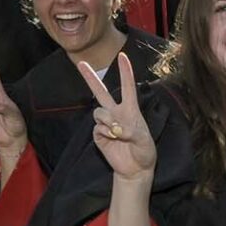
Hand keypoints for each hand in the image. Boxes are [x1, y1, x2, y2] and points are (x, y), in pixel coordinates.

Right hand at [78, 53, 154, 180]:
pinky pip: (97, 128)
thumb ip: (131, 131)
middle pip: (101, 92)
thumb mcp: (144, 140)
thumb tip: (116, 128)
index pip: (128, 87)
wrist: (135, 169)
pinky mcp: (99, 136)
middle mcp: (116, 113)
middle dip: (90, 78)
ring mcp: (107, 124)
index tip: (122, 55)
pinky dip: (105, 132)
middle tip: (81, 63)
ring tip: (117, 132)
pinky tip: (113, 139)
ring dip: (107, 119)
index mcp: (131, 110)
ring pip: (98, 111)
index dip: (125, 71)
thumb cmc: (144, 151)